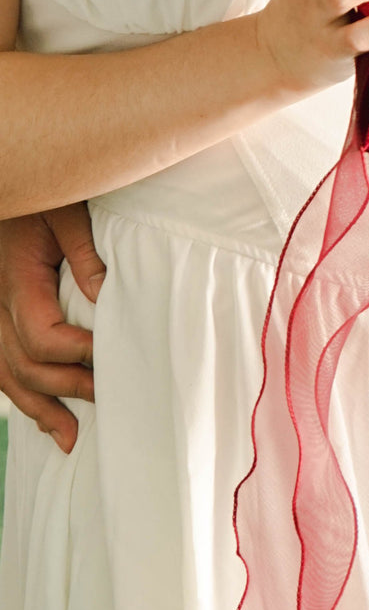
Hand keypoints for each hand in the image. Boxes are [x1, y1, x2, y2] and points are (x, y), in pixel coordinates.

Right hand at [0, 204, 104, 453]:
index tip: (116, 358)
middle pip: (23, 363)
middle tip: (110, 397)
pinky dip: (18, 390)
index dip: (80, 354)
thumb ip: (86, 252)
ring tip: (69, 437)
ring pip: (2, 371)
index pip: (42, 335)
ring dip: (37, 406)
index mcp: (17, 278)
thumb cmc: (46, 187)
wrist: (14, 172)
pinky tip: (40, 413)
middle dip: (67, 387)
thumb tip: (105, 296)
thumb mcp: (66, 208)